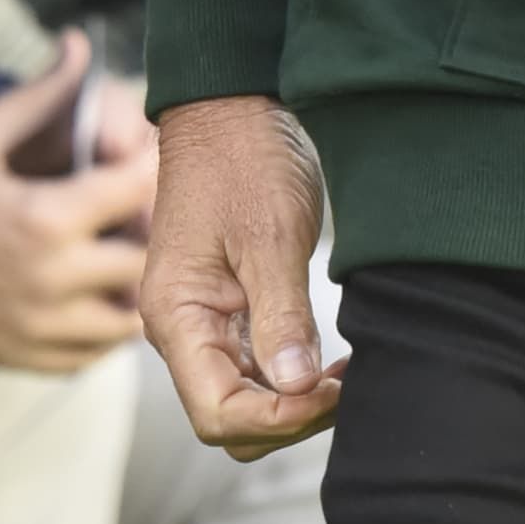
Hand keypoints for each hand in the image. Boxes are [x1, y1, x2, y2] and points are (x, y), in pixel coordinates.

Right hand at [0, 46, 156, 368]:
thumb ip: (36, 96)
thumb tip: (78, 45)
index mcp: (45, 219)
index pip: (138, 187)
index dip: (152, 163)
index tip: (143, 153)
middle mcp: (54, 280)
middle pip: (145, 255)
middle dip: (152, 226)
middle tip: (139, 205)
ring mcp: (41, 328)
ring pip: (129, 318)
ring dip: (136, 284)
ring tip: (120, 253)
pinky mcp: (25, 359)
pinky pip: (92, 355)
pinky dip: (105, 329)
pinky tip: (94, 297)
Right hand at [140, 95, 340, 457]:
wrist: (230, 105)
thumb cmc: (243, 157)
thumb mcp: (270, 234)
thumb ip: (281, 316)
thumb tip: (296, 388)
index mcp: (177, 317)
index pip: (218, 412)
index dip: (277, 418)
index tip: (331, 392)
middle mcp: (182, 329)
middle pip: (228, 417)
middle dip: (289, 418)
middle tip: (347, 386)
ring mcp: (202, 320)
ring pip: (242, 397)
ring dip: (293, 401)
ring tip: (345, 375)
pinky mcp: (226, 306)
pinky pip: (252, 364)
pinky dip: (290, 374)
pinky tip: (329, 359)